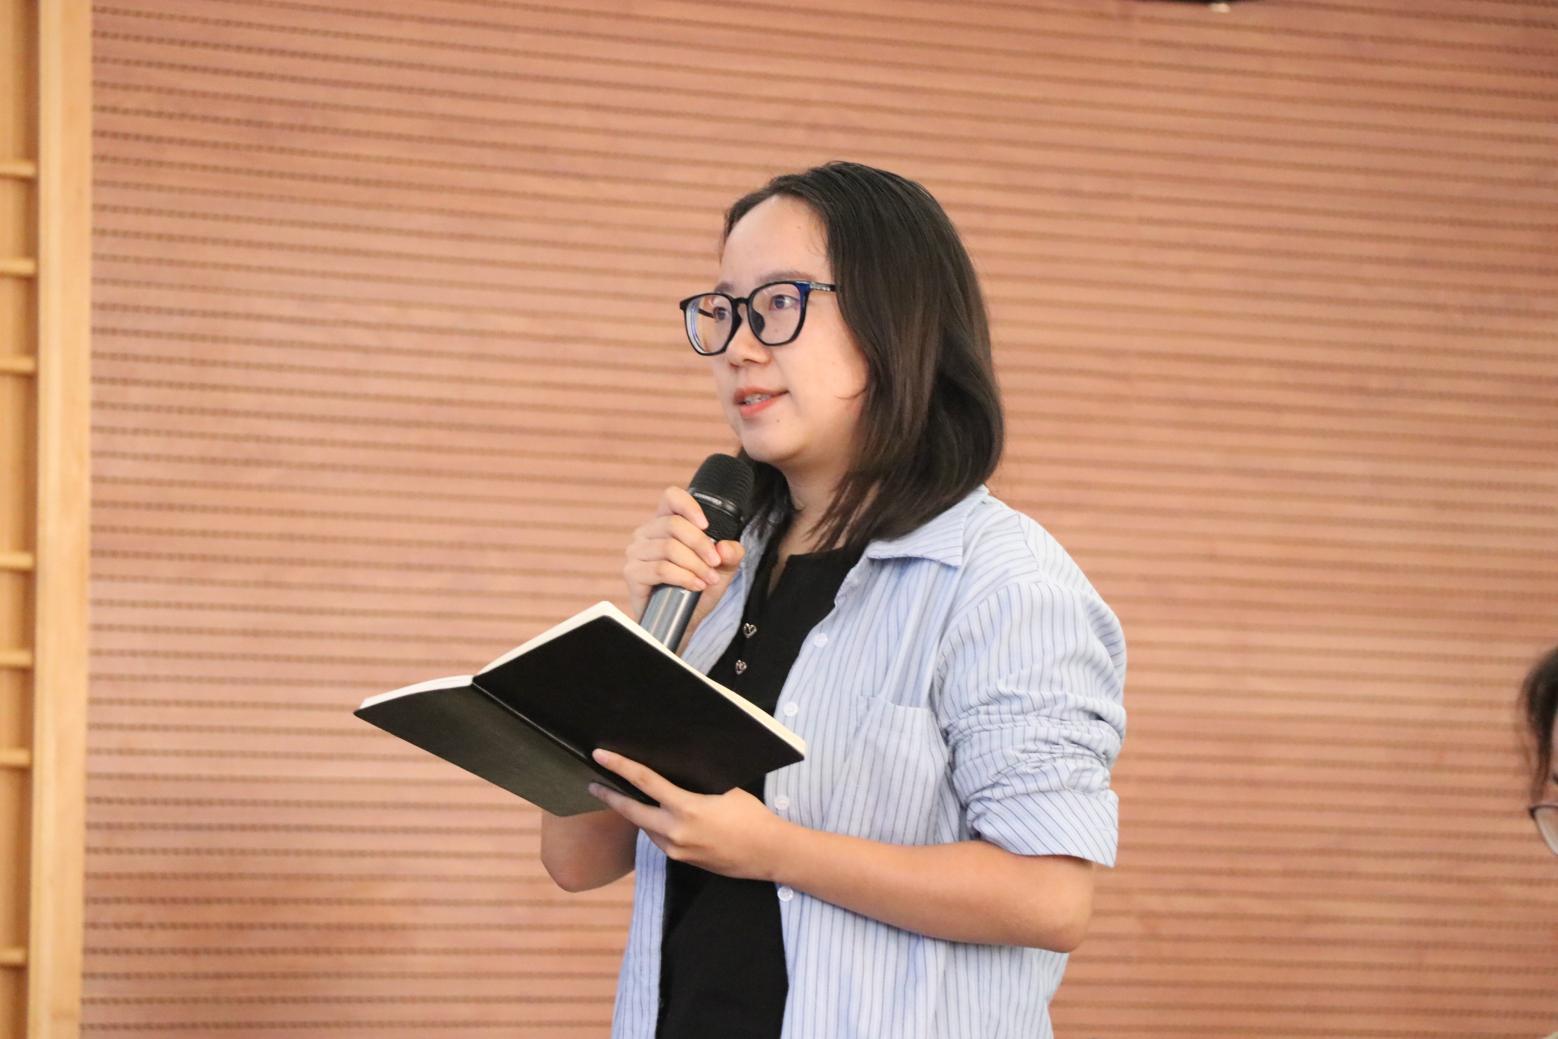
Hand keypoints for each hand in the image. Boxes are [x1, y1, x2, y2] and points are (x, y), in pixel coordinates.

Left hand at [587, 748, 791, 881]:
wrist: (767, 853)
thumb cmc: (751, 816)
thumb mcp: (723, 790)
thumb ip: (693, 786)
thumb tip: (672, 775)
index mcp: (686, 809)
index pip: (645, 782)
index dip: (620, 767)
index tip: (601, 756)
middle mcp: (674, 832)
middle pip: (631, 811)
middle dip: (610, 796)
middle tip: (593, 784)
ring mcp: (676, 850)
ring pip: (645, 827)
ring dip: (636, 812)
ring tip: (628, 796)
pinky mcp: (681, 860)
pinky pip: (659, 839)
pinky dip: (654, 825)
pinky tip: (658, 816)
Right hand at [623, 485, 744, 619]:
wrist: (684, 621)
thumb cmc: (699, 588)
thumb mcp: (723, 568)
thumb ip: (731, 553)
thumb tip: (723, 548)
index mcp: (665, 523)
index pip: (671, 497)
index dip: (688, 506)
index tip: (706, 525)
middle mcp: (646, 533)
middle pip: (674, 525)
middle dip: (701, 545)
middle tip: (715, 564)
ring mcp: (636, 553)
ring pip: (669, 548)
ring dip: (695, 565)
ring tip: (707, 579)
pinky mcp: (632, 573)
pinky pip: (660, 569)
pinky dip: (683, 577)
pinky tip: (695, 586)